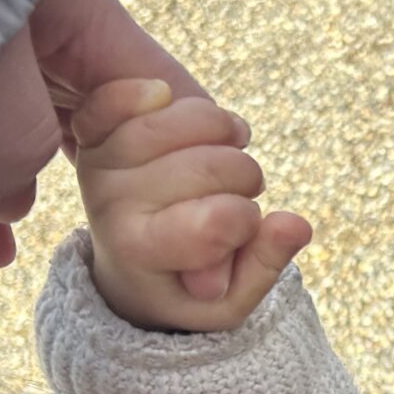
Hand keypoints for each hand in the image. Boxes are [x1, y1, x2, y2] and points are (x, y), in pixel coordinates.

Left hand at [0, 0, 232, 281]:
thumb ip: (14, 139)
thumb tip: (13, 209)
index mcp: (89, 26)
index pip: (168, 103)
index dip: (195, 162)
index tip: (216, 220)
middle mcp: (53, 47)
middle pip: (111, 135)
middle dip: (134, 198)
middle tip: (162, 263)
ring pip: (37, 153)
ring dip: (54, 207)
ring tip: (88, 263)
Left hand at [71, 78, 310, 332]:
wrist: (128, 265)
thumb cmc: (184, 283)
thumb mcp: (229, 300)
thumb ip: (265, 265)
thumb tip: (295, 224)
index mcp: (141, 251)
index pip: (214, 222)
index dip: (246, 222)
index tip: (244, 231)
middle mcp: (112, 205)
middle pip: (210, 166)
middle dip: (246, 178)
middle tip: (240, 193)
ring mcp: (102, 163)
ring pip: (187, 120)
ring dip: (226, 131)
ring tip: (228, 151)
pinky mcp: (98, 129)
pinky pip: (129, 94)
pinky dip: (169, 96)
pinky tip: (196, 115)